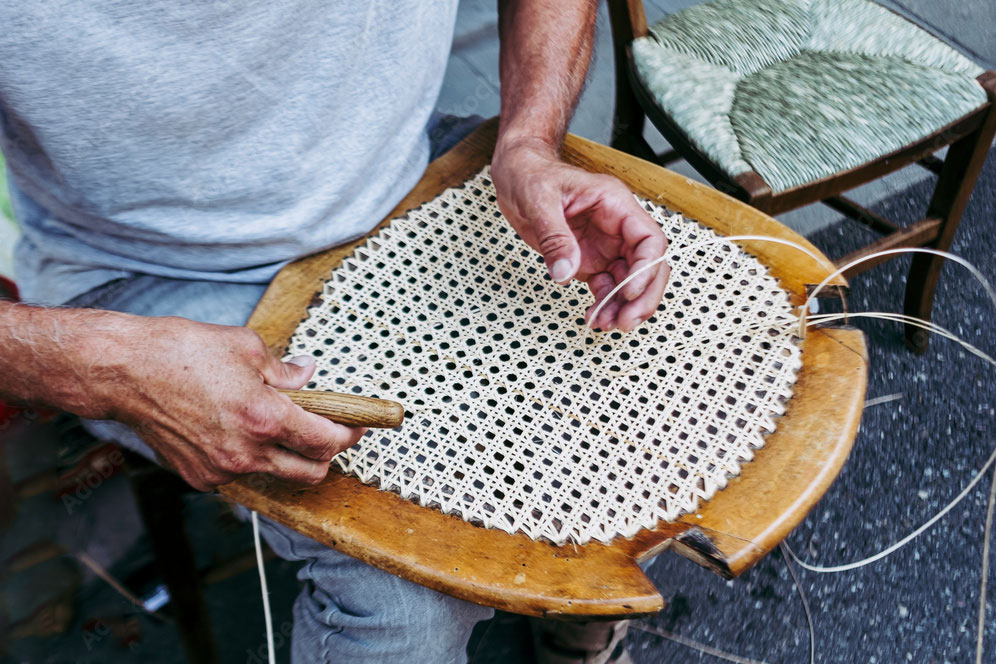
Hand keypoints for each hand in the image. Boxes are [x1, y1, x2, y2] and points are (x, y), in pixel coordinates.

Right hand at [88, 316, 365, 490]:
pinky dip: (250, 457)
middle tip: (328, 431)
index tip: (357, 425)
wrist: (123, 372)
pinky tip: (238, 431)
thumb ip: (285, 370)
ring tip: (277, 425)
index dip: (349, 434)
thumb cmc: (182, 352)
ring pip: (274, 474)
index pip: (326, 441)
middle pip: (309, 472)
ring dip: (286, 456)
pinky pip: (240, 474)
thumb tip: (307, 375)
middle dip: (326, 454)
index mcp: (265, 418)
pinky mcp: (199, 477)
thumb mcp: (247, 347)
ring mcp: (221, 470)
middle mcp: (246, 452)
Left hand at [491, 138, 669, 330]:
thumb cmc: (531, 174)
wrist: (515, 174)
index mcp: (615, 204)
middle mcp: (617, 227)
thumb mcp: (539, 199)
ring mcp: (605, 246)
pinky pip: (606, 287)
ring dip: (623, 307)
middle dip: (642, 296)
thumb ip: (554, 237)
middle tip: (626, 322)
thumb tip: (564, 272)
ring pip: (630, 282)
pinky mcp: (589, 260)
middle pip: (648, 266)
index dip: (646, 269)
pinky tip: (594, 317)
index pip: (649, 240)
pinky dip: (604, 305)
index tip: (628, 292)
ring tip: (606, 324)